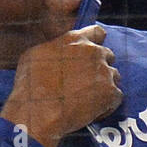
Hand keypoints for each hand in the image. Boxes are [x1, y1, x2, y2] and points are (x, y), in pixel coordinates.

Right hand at [0, 24, 122, 146]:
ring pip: (114, 76)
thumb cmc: (30, 86)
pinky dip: (108, 105)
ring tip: (89, 99)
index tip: (92, 53)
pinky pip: (116, 97)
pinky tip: (93, 112)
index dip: (96, 43)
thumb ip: (55, 47)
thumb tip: (60, 50)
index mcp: (75, 40)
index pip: (97, 32)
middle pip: (108, 55)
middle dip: (100, 66)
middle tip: (87, 82)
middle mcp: (93, 52)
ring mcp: (104, 72)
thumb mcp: (34, 55)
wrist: (38, 113)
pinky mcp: (110, 92)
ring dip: (105, 85)